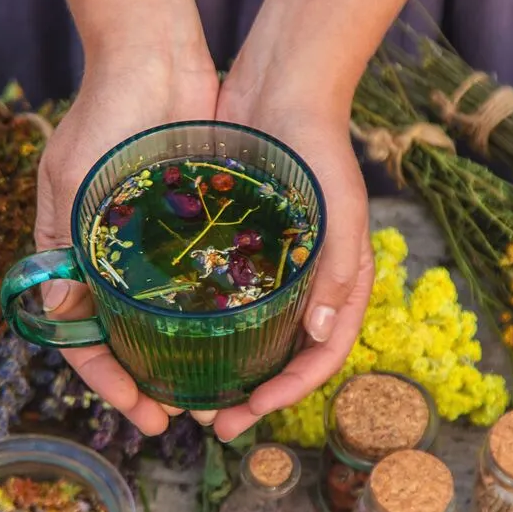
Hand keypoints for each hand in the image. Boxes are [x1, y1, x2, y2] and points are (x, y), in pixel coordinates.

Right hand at [35, 52, 218, 435]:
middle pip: (126, 339)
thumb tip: (56, 310)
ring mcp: (153, 246)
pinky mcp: (192, 226)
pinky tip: (236, 340)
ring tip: (214, 392)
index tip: (141, 412)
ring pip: (164, 320)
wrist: (156, 56)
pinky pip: (199, 282)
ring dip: (183, 359)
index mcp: (72, 252)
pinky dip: (210, 315)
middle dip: (149, 384)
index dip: (108, 381)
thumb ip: (65, 243)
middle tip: (184, 417)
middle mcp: (111, 258)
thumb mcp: (74, 180)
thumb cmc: (105, 114)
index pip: (84, 336)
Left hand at [211, 78, 374, 441]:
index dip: (290, 393)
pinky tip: (172, 342)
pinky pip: (223, 300)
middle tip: (214, 424)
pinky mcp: (238, 247)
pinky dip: (206, 329)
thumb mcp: (339, 208)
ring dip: (226, 372)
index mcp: (340, 283)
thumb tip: (322, 336)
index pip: (321, 356)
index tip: (252, 412)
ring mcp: (271, 267)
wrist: (279, 87)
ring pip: (251, 336)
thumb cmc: (318, 148)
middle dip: (252, 398)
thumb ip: (340, 270)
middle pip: (283, 358)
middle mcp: (307, 283)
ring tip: (190, 396)